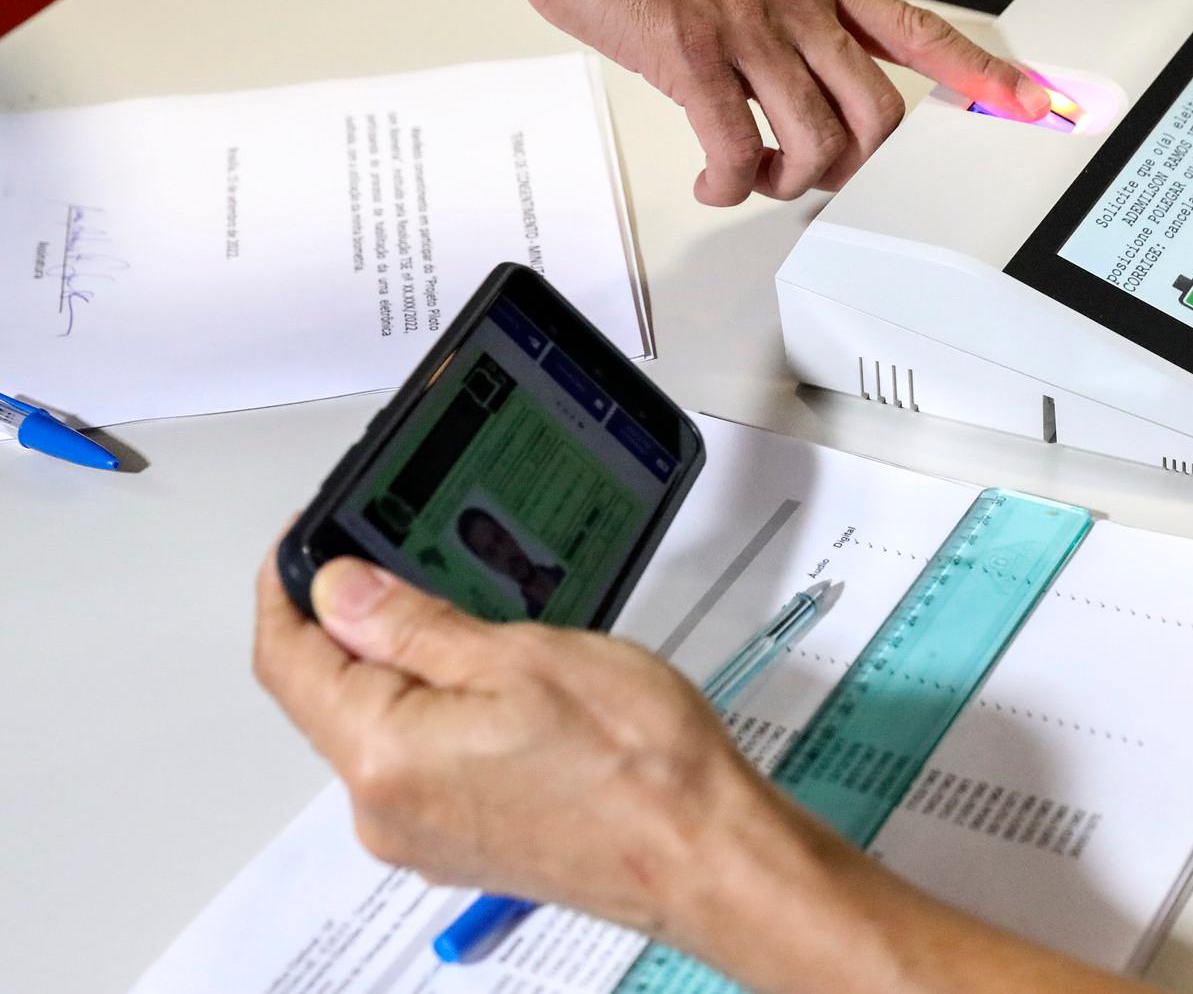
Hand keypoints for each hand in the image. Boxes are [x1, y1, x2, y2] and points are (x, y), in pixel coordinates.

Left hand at [252, 552, 782, 940]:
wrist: (703, 852)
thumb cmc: (636, 763)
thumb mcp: (523, 654)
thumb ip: (414, 624)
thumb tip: (340, 590)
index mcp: (384, 754)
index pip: (287, 660)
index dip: (286, 588)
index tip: (305, 543)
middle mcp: (384, 809)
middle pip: (326, 697)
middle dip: (351, 625)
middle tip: (403, 565)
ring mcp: (420, 836)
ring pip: (378, 729)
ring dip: (403, 671)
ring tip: (481, 630)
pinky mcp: (460, 845)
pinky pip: (418, 765)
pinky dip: (436, 715)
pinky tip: (500, 690)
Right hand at [483, 0, 1049, 205]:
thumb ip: (786, 12)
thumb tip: (805, 69)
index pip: (921, 30)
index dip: (982, 74)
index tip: (1031, 104)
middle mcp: (794, 4)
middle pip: (881, 112)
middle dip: (860, 166)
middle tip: (821, 177)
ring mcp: (747, 30)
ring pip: (818, 140)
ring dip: (790, 182)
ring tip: (754, 176)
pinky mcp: (691, 58)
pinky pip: (738, 151)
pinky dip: (730, 185)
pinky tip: (712, 180)